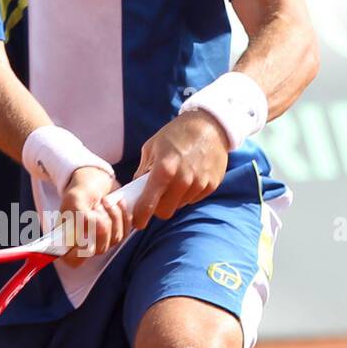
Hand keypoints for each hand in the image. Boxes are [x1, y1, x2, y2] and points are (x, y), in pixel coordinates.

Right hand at [58, 166, 131, 267]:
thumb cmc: (81, 192)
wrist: (95, 182)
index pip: (73, 259)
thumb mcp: (75, 199)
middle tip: (95, 206)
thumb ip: (80, 216)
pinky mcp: (117, 233)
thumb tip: (94, 230)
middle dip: (101, 223)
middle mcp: (85, 245)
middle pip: (99, 248)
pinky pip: (126, 231)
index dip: (80, 251)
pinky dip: (123, 214)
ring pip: (115, 238)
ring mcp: (103, 241)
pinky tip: (117, 202)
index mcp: (68, 241)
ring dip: (112, 215)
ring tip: (104, 201)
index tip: (84, 235)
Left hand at [130, 111, 228, 228]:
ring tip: (176, 179)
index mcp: (164, 169)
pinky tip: (190, 176)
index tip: (137, 222)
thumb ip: (142, 172)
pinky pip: (194, 198)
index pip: (149, 205)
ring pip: (180, 205)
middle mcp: (183, 180)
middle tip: (157, 197)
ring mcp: (199, 183)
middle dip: (158, 208)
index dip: (140, 217)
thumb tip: (134, 192)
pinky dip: (189, 193)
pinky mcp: (211, 185)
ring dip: (175, 199)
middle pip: (165, 212)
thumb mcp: (152, 148)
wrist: (209, 125)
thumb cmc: (176, 134)